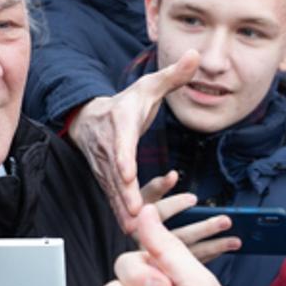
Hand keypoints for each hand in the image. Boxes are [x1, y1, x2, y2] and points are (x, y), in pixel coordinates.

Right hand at [68, 52, 200, 228]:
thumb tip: (195, 55)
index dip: (123, 159)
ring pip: (113, 189)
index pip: (121, 143)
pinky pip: (113, 195)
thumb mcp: (150, 86)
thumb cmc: (128, 102)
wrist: (90, 117)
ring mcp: (105, 164)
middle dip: (125, 194)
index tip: (126, 174)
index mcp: (121, 122)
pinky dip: (121, 212)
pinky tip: (131, 230)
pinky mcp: (105, 177)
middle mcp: (109, 146)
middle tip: (136, 212)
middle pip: (116, 173)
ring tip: (134, 228)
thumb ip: (174, 75)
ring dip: (123, 208)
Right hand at [142, 170, 239, 262]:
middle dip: (204, 228)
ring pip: (190, 253)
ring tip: (236, 240)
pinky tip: (226, 247)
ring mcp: (159, 258)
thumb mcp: (147, 197)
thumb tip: (173, 175)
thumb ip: (159, 187)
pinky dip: (211, 254)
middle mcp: (148, 242)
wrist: (129, 240)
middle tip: (226, 220)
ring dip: (214, 245)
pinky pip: (193, 262)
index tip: (193, 198)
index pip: (157, 213)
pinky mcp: (169, 270)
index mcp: (140, 222)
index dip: (175, 205)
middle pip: (178, 235)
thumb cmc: (145, 211)